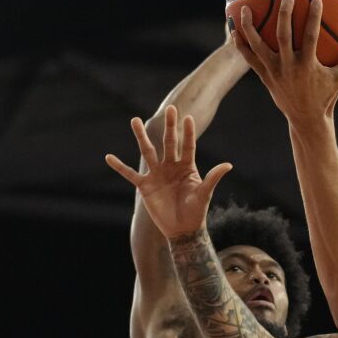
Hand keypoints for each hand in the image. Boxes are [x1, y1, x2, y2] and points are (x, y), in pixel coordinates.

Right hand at [104, 105, 231, 237]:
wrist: (182, 229)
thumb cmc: (196, 212)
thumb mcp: (204, 194)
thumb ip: (213, 178)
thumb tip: (228, 165)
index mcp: (187, 167)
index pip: (187, 146)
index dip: (188, 133)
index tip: (188, 117)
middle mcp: (171, 167)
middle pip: (168, 142)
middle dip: (169, 126)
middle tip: (170, 108)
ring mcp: (157, 174)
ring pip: (148, 151)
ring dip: (141, 136)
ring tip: (135, 120)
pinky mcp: (145, 186)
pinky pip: (130, 174)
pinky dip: (119, 166)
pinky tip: (108, 157)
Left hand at [232, 0, 337, 124]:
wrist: (306, 120)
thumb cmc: (326, 96)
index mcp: (308, 65)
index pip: (311, 37)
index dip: (313, 18)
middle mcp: (289, 67)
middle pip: (283, 36)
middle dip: (283, 15)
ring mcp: (274, 72)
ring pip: (258, 47)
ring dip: (249, 28)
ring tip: (243, 10)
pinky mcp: (265, 77)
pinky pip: (249, 59)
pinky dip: (241, 46)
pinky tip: (234, 32)